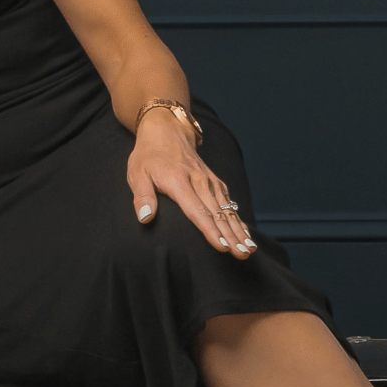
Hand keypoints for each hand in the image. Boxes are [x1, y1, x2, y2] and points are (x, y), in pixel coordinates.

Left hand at [128, 113, 256, 259]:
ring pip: (227, 210)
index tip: (222, 247)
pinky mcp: (214, 182)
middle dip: (231, 237)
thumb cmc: (148, 156)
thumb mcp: (137, 173)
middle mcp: (199, 182)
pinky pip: (229, 203)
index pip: (197, 211)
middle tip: (242, 255)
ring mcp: (209, 181)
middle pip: (218, 214)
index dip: (210, 231)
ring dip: (239, 231)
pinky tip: (245, 235)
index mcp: (179, 182)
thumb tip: (145, 218)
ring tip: (249, 250)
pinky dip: (238, 219)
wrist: (167, 130)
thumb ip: (143, 196)